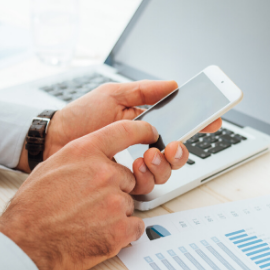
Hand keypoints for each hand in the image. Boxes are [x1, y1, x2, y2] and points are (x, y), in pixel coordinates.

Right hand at [0, 120, 157, 269]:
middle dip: (114, 190)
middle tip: (90, 203)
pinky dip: (123, 232)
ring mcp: (115, 201)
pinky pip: (136, 226)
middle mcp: (104, 173)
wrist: (26, 245)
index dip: (143, 131)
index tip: (152, 133)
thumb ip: (82, 157)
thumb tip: (98, 157)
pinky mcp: (121, 228)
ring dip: (116, 212)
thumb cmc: (33, 208)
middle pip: (128, 177)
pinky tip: (100, 233)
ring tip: (88, 220)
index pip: (125, 131)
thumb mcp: (52, 166)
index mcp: (86, 153)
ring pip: (130, 203)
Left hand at [17, 80, 221, 193]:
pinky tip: (136, 165)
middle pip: (178, 154)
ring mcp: (137, 165)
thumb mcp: (115, 95)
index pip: (180, 125)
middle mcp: (146, 146)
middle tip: (173, 146)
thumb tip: (173, 84)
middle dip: (181, 153)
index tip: (213, 120)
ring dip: (163, 164)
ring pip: (167, 171)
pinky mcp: (125, 182)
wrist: (56, 138)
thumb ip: (146, 91)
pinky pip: (148, 184)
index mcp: (147, 124)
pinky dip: (147, 175)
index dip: (199, 124)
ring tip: (148, 155)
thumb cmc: (82, 116)